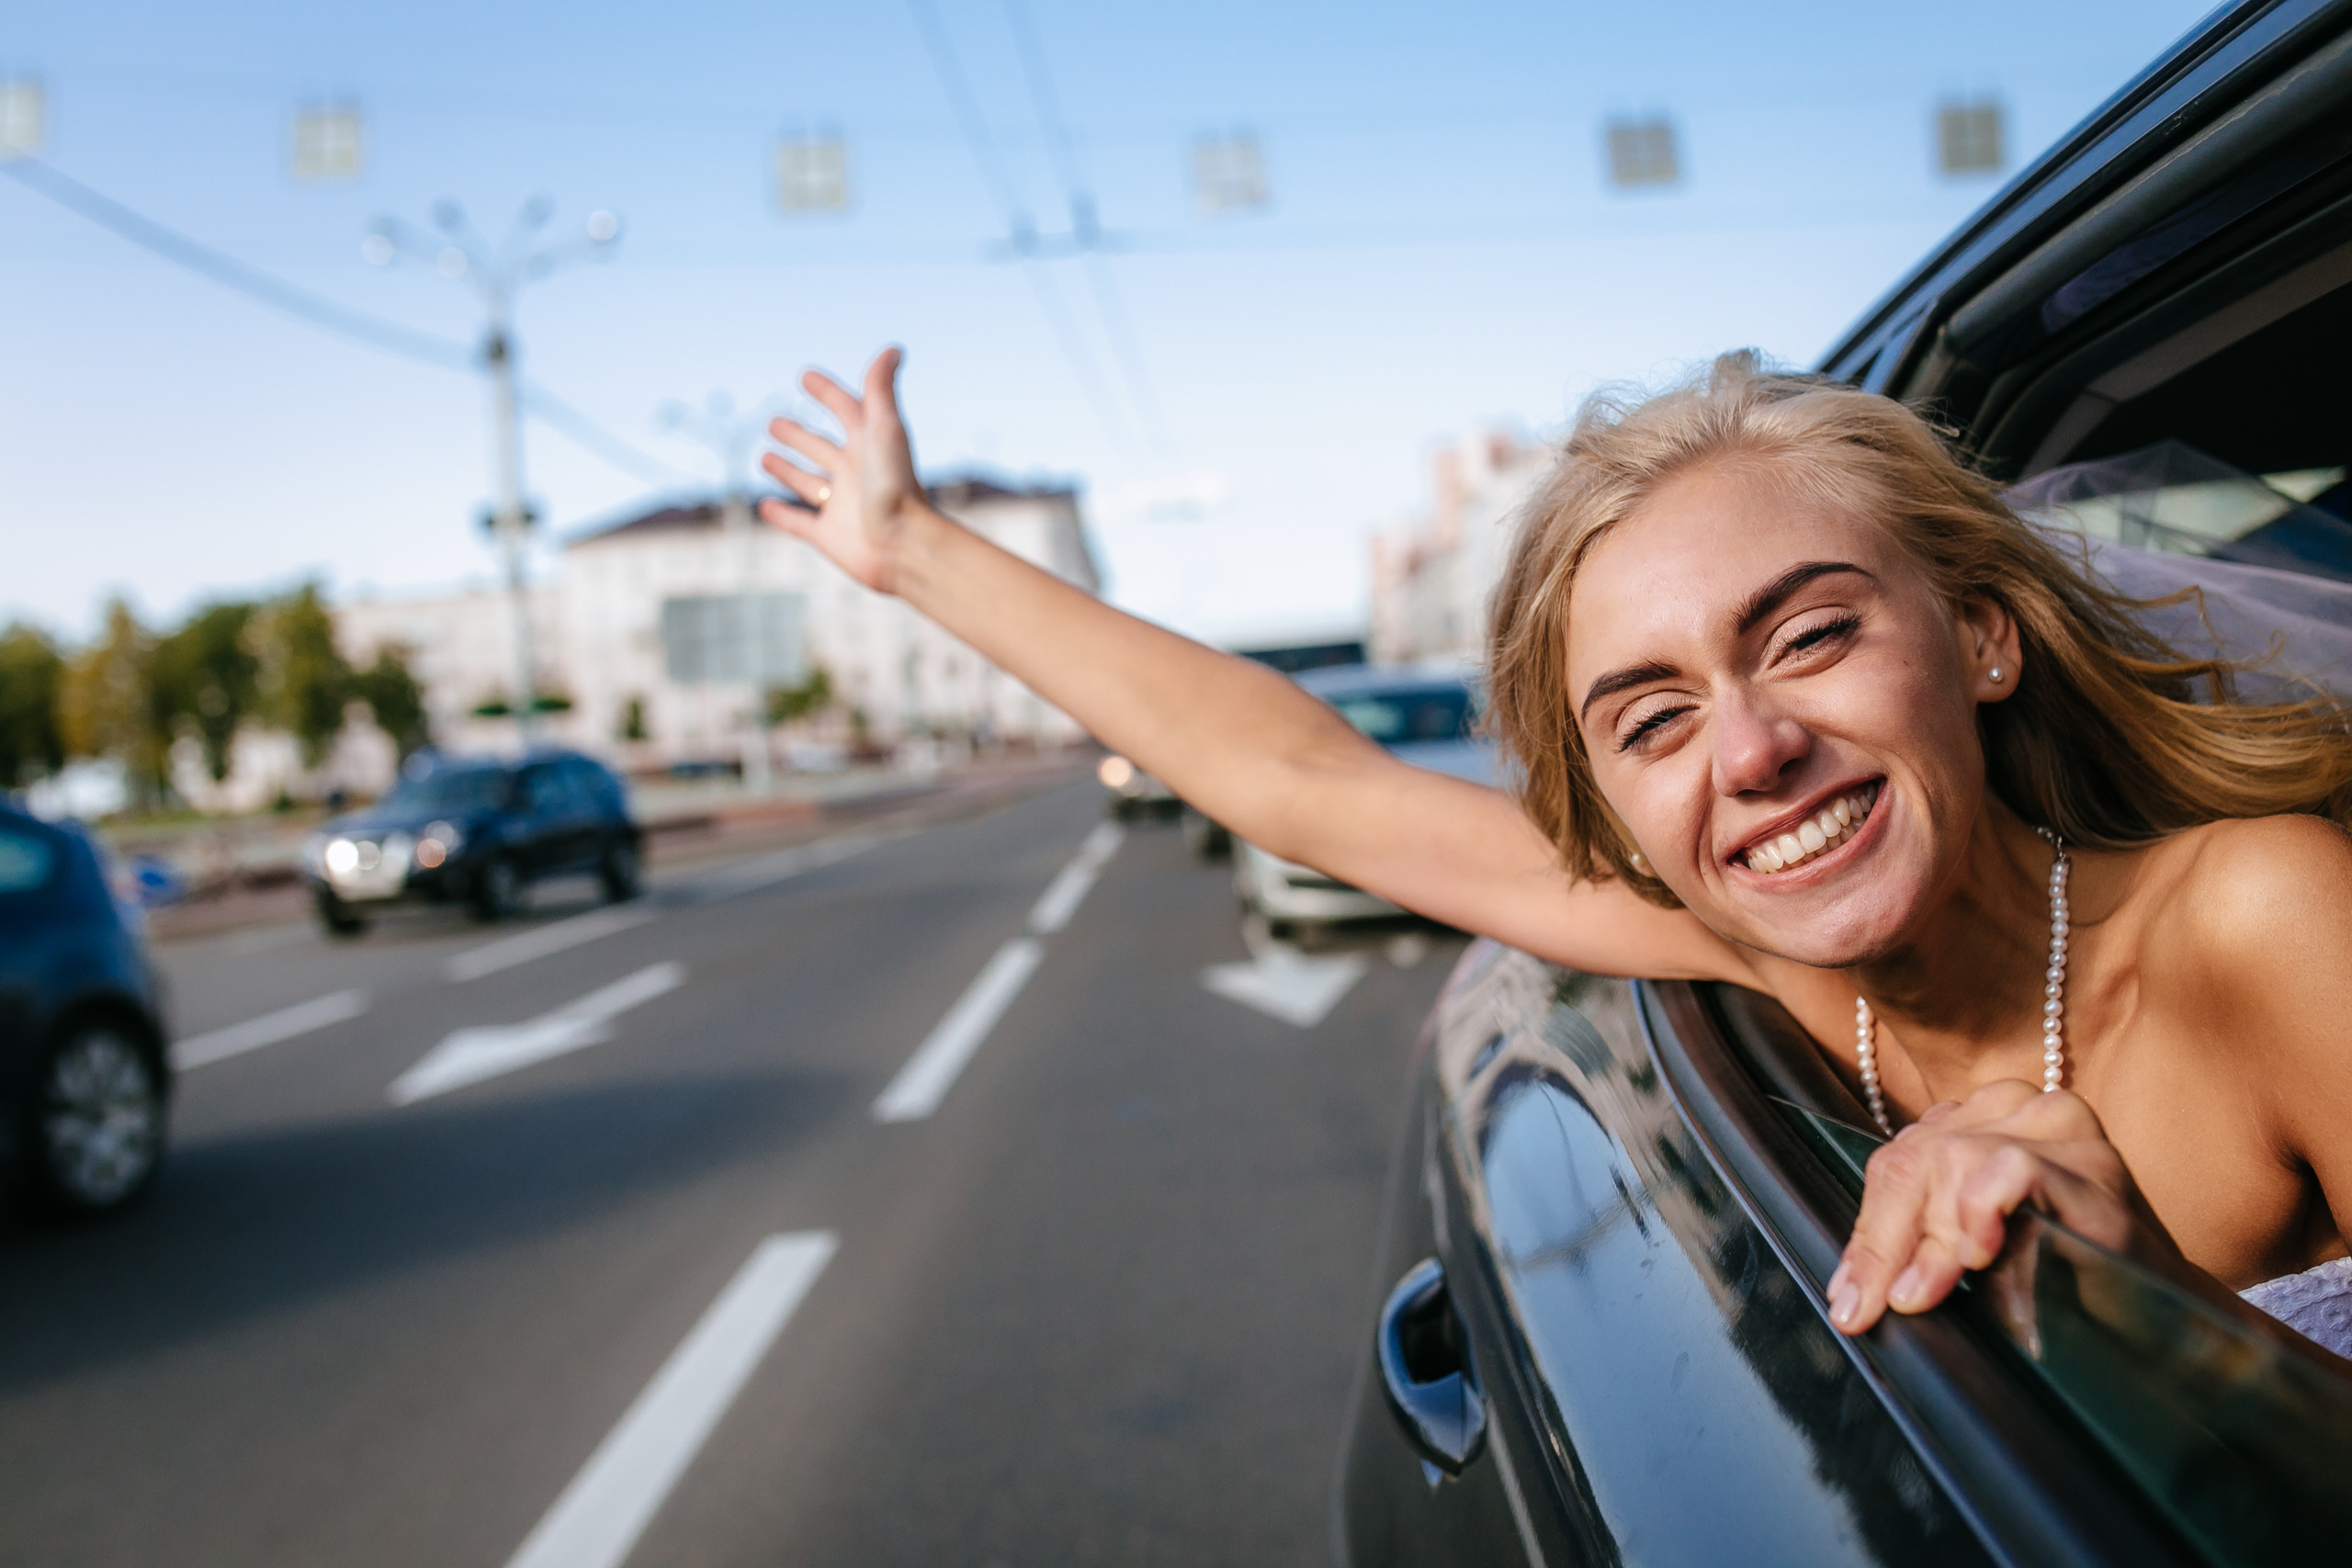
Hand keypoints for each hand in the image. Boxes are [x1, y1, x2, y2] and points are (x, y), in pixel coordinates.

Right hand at [759, 346, 929, 593]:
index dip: (827, 392)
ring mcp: (842, 505)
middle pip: (821, 447)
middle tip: (774, 422)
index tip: (805, 376)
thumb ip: (881, 388)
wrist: (904, 545)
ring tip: (765, 457)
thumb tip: (894, 347)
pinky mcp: (830, 536)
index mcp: (869, 445)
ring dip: (788, 470)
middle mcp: (855, 473)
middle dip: (799, 435)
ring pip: (808, 483)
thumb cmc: (896, 485)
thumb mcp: (885, 428)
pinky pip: (800, 524)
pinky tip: (764, 507)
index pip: (845, 410)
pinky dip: (782, 516)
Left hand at [1825, 1079, 2175, 1333]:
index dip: (1872, 1236)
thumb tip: (1848, 1297)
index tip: (1851, 1304)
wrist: (2164, 1320)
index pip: (1901, 1162)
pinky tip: (1981, 1253)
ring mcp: (2061, 1128)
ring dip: (1935, 1240)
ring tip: (1933, 1293)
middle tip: (1887, 1307)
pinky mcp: (2092, 1162)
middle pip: (1918, 1159)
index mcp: (1980, 1120)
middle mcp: (2019, 1108)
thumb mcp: (1974, 1261)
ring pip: (1953, 1158)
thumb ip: (1916, 1248)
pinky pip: (2009, 1166)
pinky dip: (1982, 1210)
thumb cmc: (2063, 1284)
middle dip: (1893, 1242)